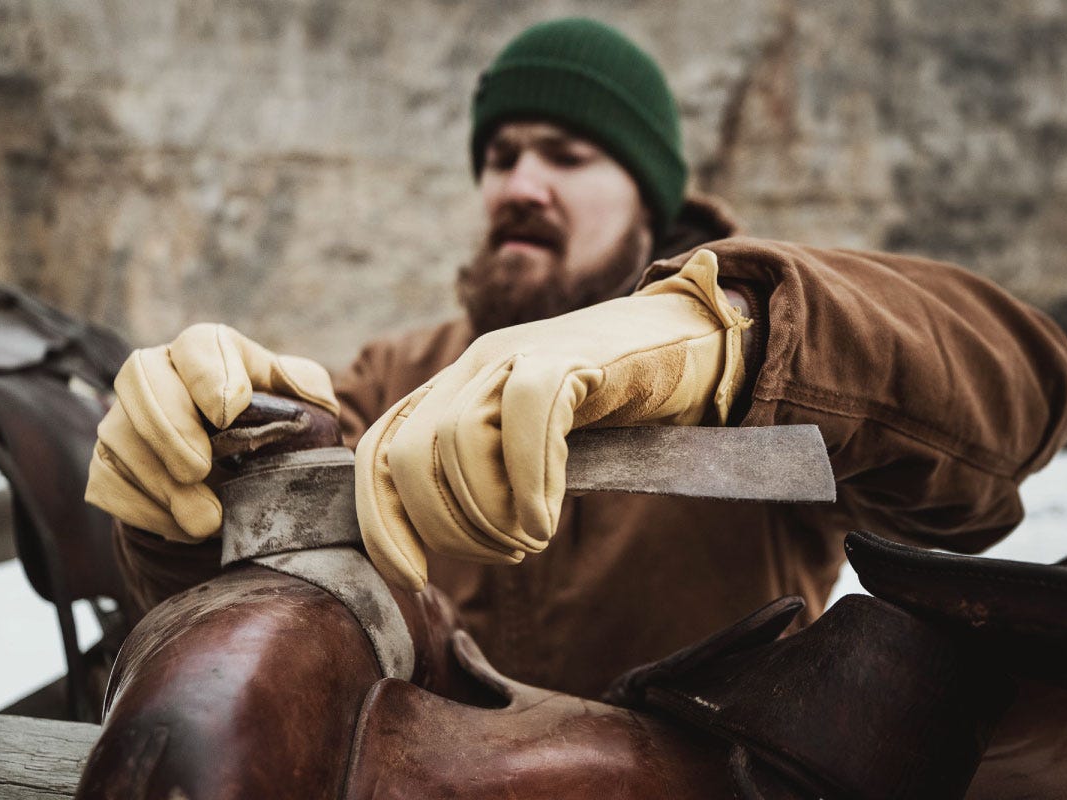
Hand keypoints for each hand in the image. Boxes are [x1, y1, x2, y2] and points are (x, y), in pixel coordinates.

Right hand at [85, 323, 338, 541]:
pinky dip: (145, 510)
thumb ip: (304, 388)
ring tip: (207, 519)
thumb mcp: (305, 403)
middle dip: (168, 426)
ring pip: (120, 437)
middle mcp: (159, 375)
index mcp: (209, 352)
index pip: (199, 345)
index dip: (208, 375)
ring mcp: (125, 419)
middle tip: (199, 469)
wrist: (245, 478)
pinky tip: (184, 526)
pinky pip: (107, 482)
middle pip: (140, 378)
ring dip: (161, 482)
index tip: (228, 411)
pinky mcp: (108, 464)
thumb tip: (288, 393)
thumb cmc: (278, 429)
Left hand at [355, 249, 751, 589]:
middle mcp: (471, 366)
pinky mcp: (566, 354)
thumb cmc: (613, 407)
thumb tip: (449, 539)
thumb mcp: (534, 447)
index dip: (383, 522)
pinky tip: (547, 517)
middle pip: (407, 455)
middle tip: (506, 552)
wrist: (688, 343)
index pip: (378, 452)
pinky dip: (530, 478)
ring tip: (532, 536)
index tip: (412, 577)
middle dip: (447, 528)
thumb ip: (489, 476)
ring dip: (490, 512)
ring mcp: (516, 353)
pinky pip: (525, 411)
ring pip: (458, 438)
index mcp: (453, 389)